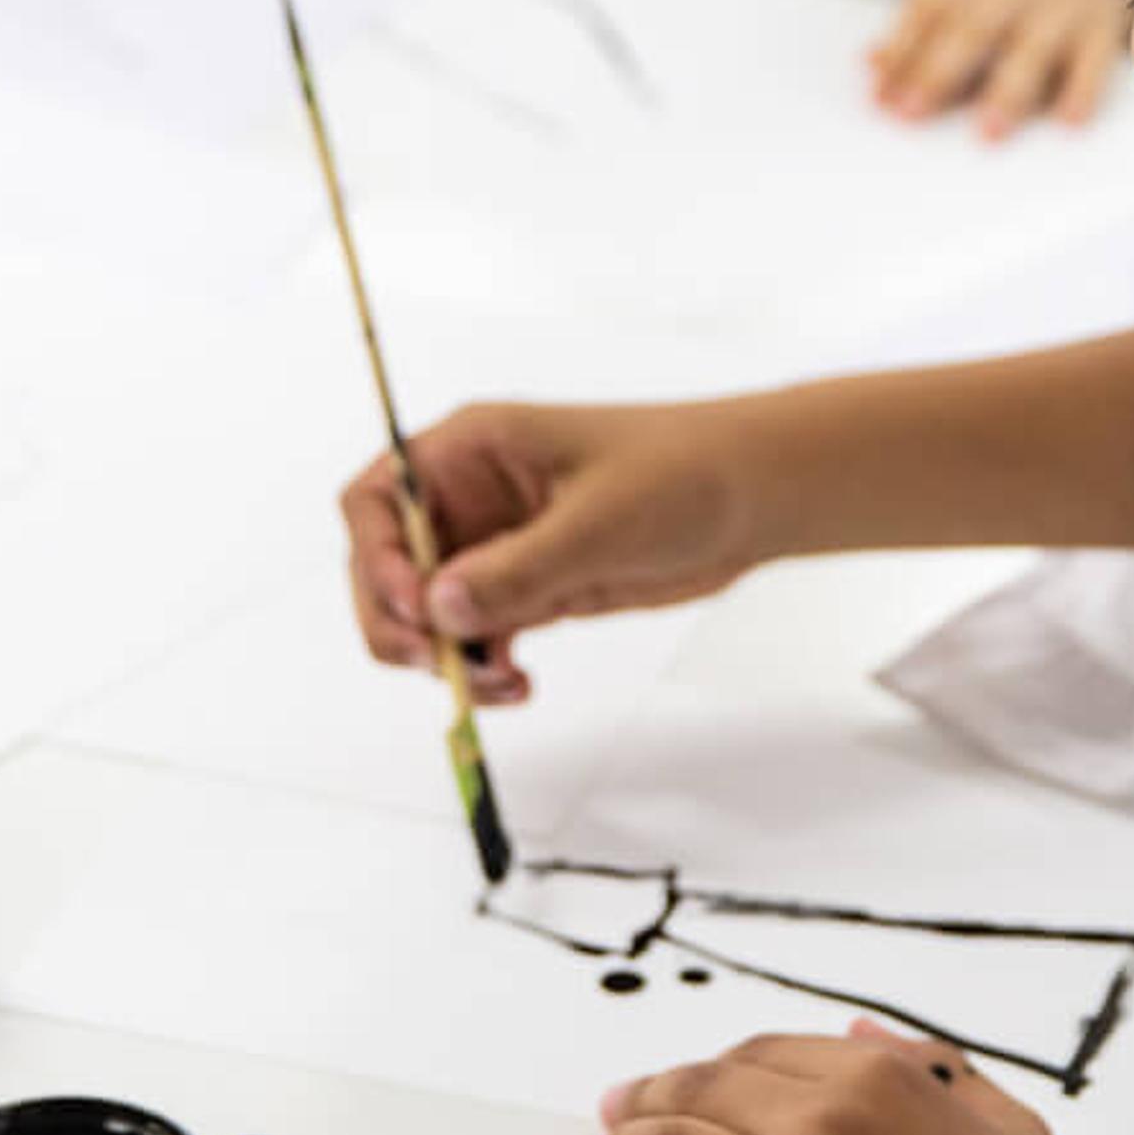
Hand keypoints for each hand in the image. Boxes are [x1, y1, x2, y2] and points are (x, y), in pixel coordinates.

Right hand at [341, 402, 770, 701]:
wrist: (755, 498)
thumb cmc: (684, 472)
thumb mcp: (599, 520)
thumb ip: (517, 568)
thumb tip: (439, 609)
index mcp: (471, 449)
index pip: (378, 500)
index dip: (379, 557)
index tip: (418, 606)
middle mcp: (470, 496)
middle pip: (388, 565)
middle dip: (401, 622)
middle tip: (442, 666)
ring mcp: (497, 545)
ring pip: (428, 612)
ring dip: (444, 656)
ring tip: (499, 684)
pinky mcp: (529, 587)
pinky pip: (475, 635)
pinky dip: (481, 667)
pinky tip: (518, 685)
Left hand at [599, 1025, 1133, 1134]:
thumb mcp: (1008, 1124)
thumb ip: (933, 1067)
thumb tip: (861, 1030)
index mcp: (880, 1079)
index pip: (758, 1053)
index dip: (711, 1068)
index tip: (686, 1082)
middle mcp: (825, 1125)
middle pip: (699, 1092)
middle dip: (647, 1098)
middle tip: (618, 1111)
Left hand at [868, 0, 1129, 139]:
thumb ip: (920, 19)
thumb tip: (871, 69)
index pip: (932, 3)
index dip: (904, 51)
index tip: (881, 99)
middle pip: (975, 26)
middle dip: (940, 72)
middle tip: (912, 114)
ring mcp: (1064, 0)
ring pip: (1033, 47)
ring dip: (1009, 91)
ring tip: (986, 132)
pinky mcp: (1103, 25)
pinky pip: (1095, 61)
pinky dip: (1083, 91)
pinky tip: (1067, 122)